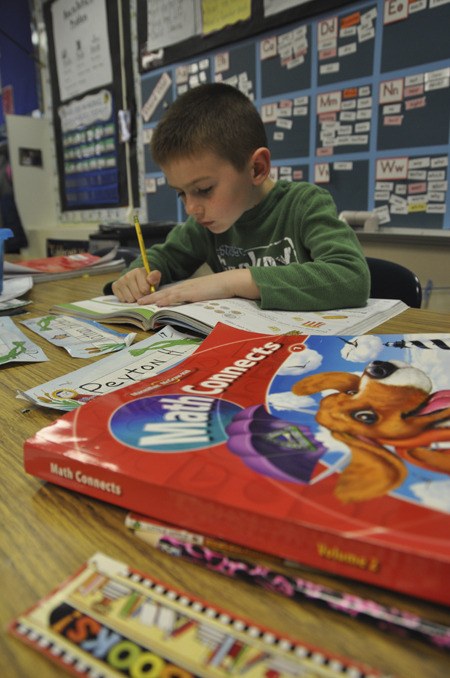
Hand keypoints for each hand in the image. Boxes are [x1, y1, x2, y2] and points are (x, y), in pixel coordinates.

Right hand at [112, 267, 160, 302]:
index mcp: (138, 271)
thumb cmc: (146, 281)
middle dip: (141, 297)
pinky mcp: (115, 286)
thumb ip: (155, 277)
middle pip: (137, 295)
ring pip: (130, 299)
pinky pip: (122, 300)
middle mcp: (127, 275)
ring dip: (134, 299)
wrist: (136, 279)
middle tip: (142, 293)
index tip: (148, 290)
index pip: (144, 289)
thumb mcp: (154, 278)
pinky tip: (129, 294)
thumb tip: (150, 280)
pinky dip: (127, 299)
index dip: (148, 292)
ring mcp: (120, 281)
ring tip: (135, 294)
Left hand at [137, 269, 259, 306]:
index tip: (148, 299)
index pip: (170, 292)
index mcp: (188, 287)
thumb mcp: (207, 295)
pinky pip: (176, 297)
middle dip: (150, 296)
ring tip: (141, 302)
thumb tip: (192, 307)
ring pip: (166, 293)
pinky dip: (166, 300)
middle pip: (164, 292)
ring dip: (153, 298)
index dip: (158, 295)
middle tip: (137, 301)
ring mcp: (188, 288)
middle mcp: (185, 286)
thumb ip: (198, 299)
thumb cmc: (222, 289)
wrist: (230, 282)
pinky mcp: (192, 292)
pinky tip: (158, 303)